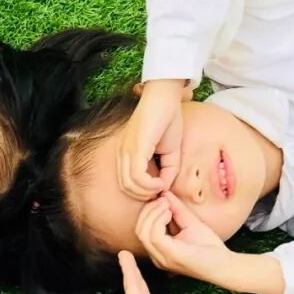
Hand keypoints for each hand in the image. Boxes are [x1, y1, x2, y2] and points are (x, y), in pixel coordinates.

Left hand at [117, 80, 184, 200]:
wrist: (165, 96)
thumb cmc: (168, 119)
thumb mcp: (170, 152)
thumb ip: (168, 171)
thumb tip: (165, 187)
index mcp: (127, 155)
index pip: (127, 184)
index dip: (145, 192)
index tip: (161, 190)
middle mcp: (122, 154)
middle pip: (125, 188)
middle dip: (145, 196)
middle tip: (160, 193)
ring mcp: (126, 151)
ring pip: (129, 185)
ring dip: (148, 192)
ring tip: (161, 186)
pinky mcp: (134, 148)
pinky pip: (137, 176)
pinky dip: (150, 185)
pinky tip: (161, 181)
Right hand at [136, 191, 228, 281]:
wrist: (224, 264)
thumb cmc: (209, 247)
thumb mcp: (190, 223)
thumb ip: (177, 210)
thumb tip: (164, 193)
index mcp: (160, 250)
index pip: (142, 229)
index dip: (148, 210)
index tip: (162, 198)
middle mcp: (157, 256)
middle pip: (139, 229)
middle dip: (148, 210)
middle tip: (163, 199)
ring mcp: (163, 258)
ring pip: (143, 232)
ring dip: (153, 213)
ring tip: (167, 205)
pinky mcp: (171, 256)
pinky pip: (154, 236)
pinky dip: (159, 220)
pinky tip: (170, 213)